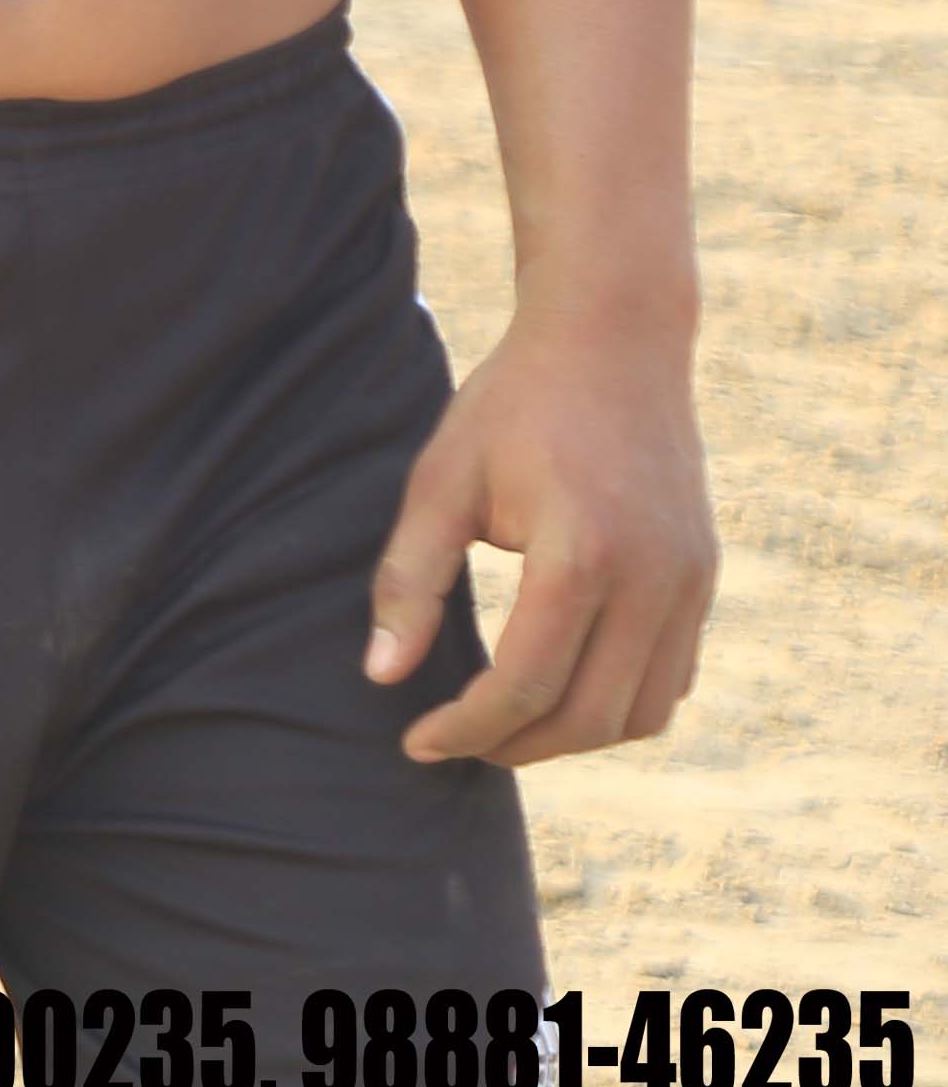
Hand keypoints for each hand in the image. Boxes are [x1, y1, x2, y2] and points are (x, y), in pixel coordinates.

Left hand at [368, 309, 714, 764]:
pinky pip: (672, 678)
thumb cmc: (511, 404)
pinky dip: (619, 703)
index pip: (524, 686)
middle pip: (589, 718)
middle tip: (456, 741)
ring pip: (642, 713)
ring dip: (573, 736)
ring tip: (504, 723)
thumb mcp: (440, 481)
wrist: (614, 341)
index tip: (416, 743)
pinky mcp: (704, 579)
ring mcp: (690, 584)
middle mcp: (652, 583)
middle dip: (516, 745)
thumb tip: (382, 676)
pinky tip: (561, 686)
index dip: (465, 729)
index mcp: (581, 557)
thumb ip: (409, 581)